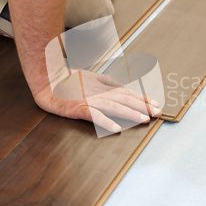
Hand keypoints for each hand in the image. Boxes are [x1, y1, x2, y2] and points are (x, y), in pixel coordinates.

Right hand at [34, 70, 161, 133]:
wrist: (48, 79)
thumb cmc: (69, 79)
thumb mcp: (92, 76)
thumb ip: (107, 82)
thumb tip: (123, 86)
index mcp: (104, 88)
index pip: (127, 93)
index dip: (142, 99)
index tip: (155, 105)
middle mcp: (100, 93)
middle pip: (125, 100)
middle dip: (142, 106)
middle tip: (157, 113)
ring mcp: (89, 101)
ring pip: (114, 106)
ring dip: (130, 113)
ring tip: (143, 119)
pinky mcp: (78, 109)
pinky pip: (94, 116)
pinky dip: (105, 122)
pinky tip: (116, 129)